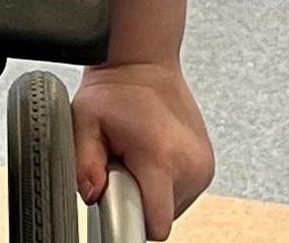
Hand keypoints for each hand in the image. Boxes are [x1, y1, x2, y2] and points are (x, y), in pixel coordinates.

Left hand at [72, 60, 213, 240]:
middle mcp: (190, 165)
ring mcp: (203, 167)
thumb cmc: (117, 89)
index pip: (156, 225)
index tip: (116, 201)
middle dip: (136, 199)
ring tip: (136, 156)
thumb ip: (83, 164)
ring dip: (149, 191)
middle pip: (160, 216)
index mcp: (162, 158)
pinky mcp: (206, 166)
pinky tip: (150, 156)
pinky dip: (163, 183)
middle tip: (122, 164)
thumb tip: (92, 194)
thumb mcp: (84, 121)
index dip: (129, 221)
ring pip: (170, 207)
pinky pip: (179, 194)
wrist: (144, 64)